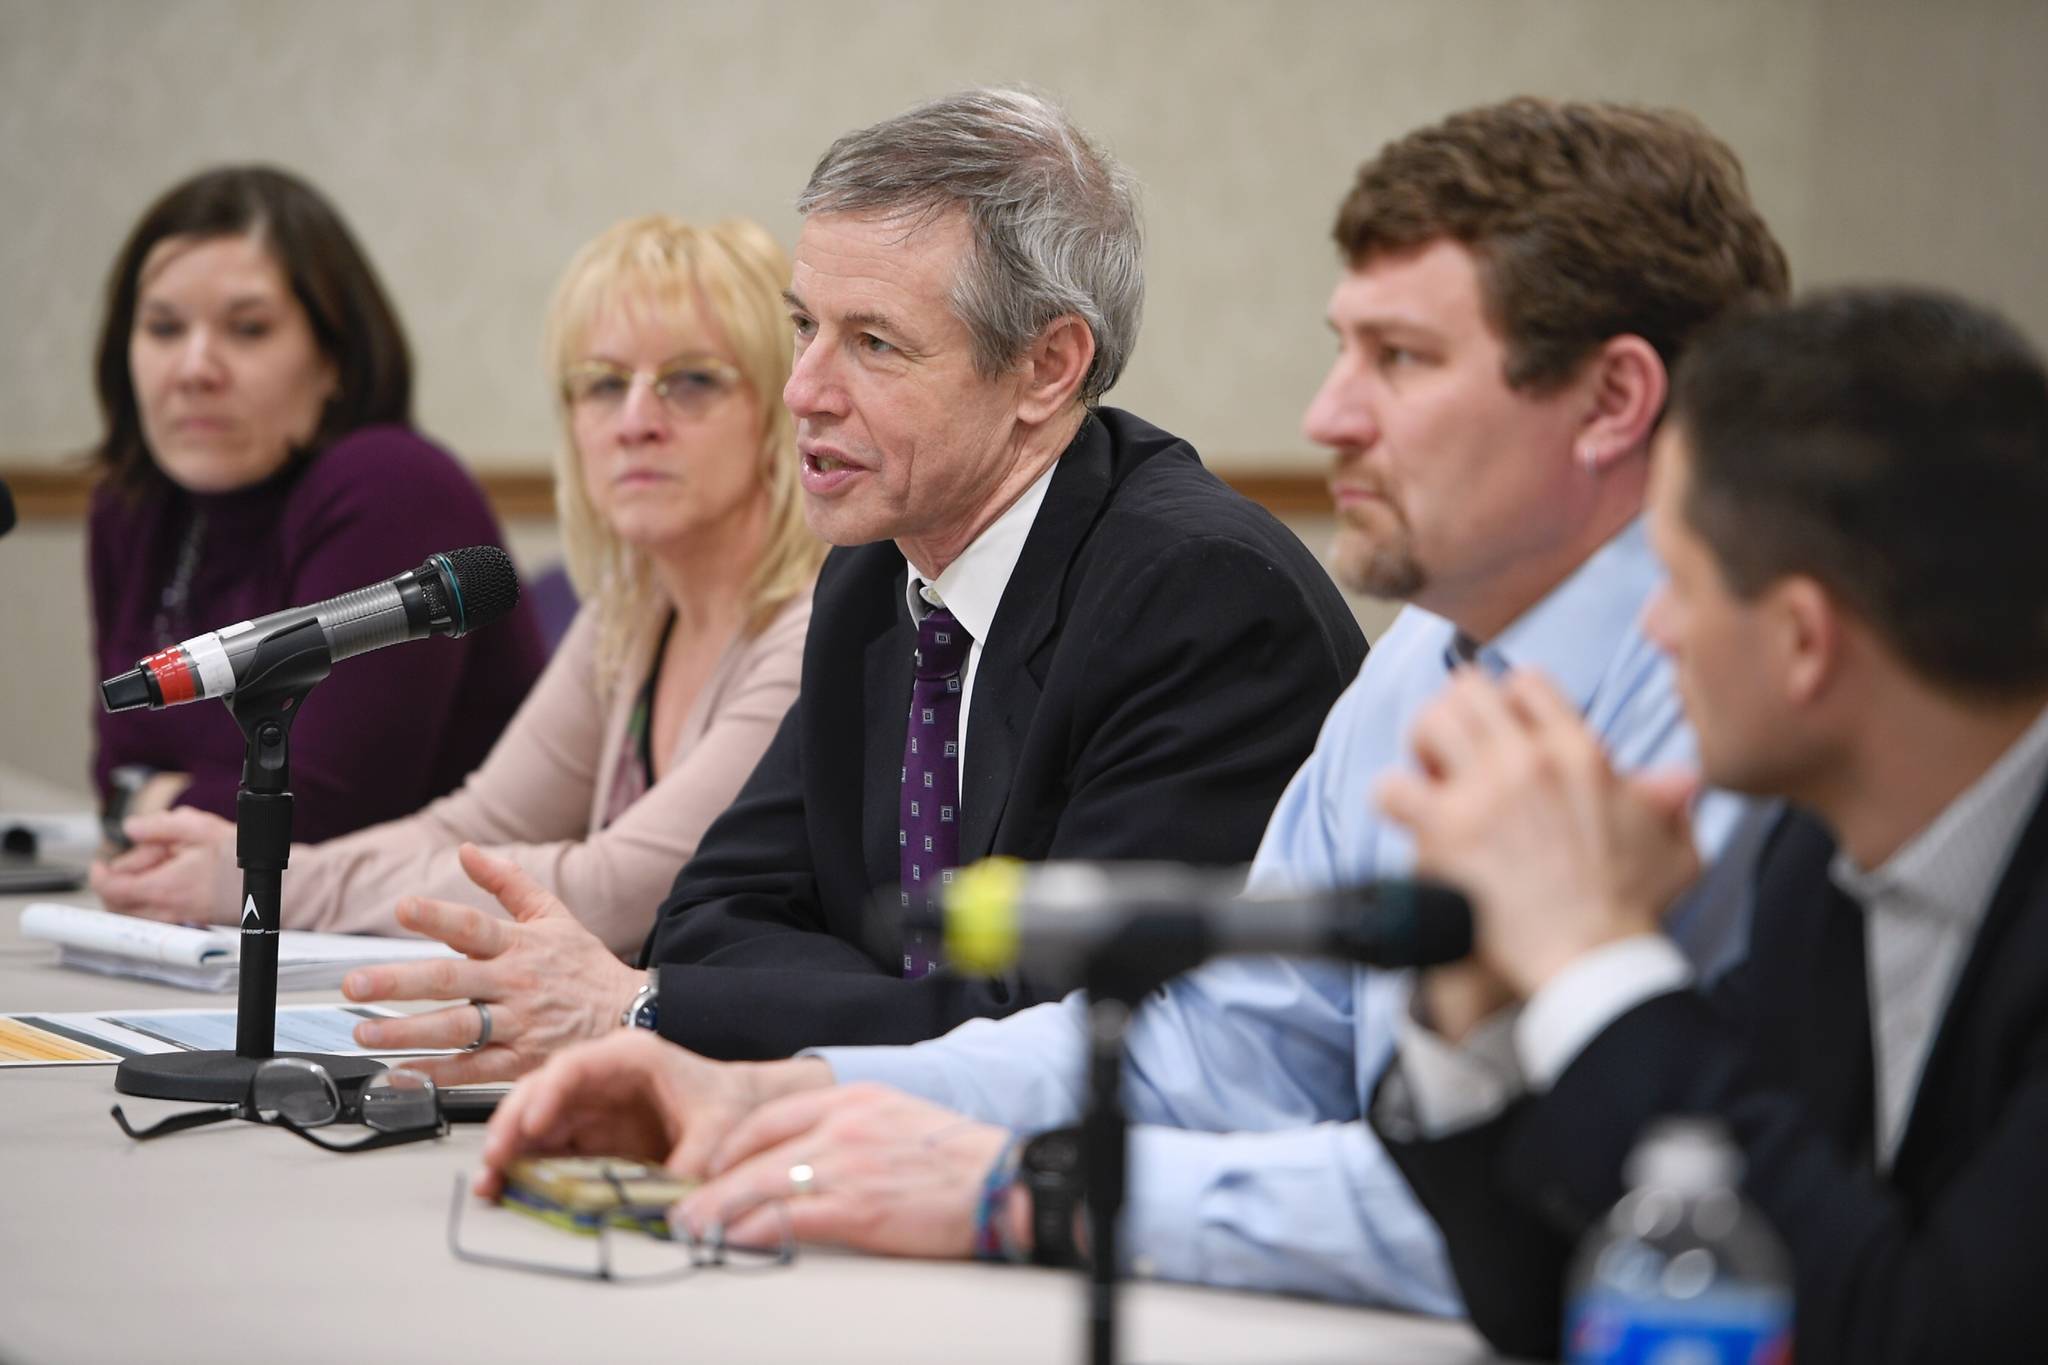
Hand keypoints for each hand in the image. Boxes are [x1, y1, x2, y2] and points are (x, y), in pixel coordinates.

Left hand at [88, 808, 237, 923]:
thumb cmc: (243, 860)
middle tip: (143, 860)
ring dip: (132, 893)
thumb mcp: (201, 828)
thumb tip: (131, 828)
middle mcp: (166, 910)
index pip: (111, 888)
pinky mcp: (187, 925)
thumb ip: (160, 826)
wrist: (274, 888)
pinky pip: (152, 918)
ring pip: (132, 914)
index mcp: (165, 886)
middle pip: (116, 905)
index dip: (99, 873)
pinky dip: (149, 903)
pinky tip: (172, 883)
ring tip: (161, 870)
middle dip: (118, 881)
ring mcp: (176, 921)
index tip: (101, 863)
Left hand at [341, 844, 642, 1083]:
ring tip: (366, 1031)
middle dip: (398, 982)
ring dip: (407, 1031)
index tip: (404, 908)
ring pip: (457, 1028)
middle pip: (452, 981)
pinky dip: (438, 1073)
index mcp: (521, 945)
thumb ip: (508, 882)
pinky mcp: (521, 1062)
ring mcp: (518, 1025)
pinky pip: (474, 1069)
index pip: (474, 926)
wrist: (631, 1015)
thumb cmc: (584, 966)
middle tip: (355, 984)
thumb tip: (467, 850)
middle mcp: (515, 984)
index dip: (439, 917)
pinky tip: (404, 1072)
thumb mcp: (554, 915)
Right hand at [474, 1031, 833, 1198]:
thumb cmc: (730, 1104)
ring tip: (489, 1182)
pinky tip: (507, 1189)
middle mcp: (601, 1079)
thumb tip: (673, 1204)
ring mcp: (590, 1107)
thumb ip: (694, 1161)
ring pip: (533, 1121)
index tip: (532, 1124)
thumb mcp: (719, 1129)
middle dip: (512, 1123)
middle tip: (495, 1159)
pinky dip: (523, 1167)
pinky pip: (545, 1149)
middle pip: (541, 1091)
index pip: (576, 1065)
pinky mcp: (587, 1138)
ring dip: (508, 1149)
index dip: (548, 1093)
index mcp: (631, 1058)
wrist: (745, 1113)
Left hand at [677, 1084, 1009, 1257]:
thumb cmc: (956, 1158)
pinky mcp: (856, 1210)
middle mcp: (842, 1126)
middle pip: (754, 1154)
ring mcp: (846, 1166)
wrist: (1003, 1180)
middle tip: (679, 1206)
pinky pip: (787, 1221)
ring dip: (715, 1211)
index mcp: (852, 1098)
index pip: (769, 1116)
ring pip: (759, 1186)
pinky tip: (731, 1243)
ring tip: (688, 1229)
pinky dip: (751, 1233)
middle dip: (709, 1183)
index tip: (706, 1167)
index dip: (728, 1144)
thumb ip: (851, 1128)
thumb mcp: (896, 1118)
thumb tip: (810, 1155)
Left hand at [1377, 668, 1701, 997]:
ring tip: (1430, 780)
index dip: (1506, 703)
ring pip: (1429, 721)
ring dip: (1422, 748)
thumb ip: (1670, 803)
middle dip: (1455, 716)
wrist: (1591, 958)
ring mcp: (1484, 790)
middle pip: (1468, 691)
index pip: (1526, 683)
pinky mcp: (1446, 828)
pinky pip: (1393, 786)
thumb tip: (1681, 779)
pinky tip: (1407, 819)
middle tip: (1453, 755)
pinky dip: (1392, 799)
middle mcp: (1529, 759)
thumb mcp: (1670, 845)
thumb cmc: (1629, 908)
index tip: (1500, 733)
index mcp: (1578, 752)